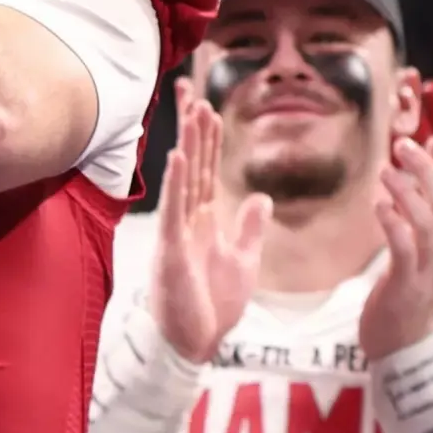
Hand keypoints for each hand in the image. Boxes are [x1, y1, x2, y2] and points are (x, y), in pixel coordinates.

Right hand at [148, 77, 273, 362]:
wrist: (193, 342)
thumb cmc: (212, 304)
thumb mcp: (243, 260)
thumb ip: (249, 227)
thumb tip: (260, 197)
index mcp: (203, 219)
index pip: (205, 169)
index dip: (207, 138)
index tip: (207, 106)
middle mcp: (187, 218)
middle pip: (192, 163)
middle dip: (193, 128)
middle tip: (193, 91)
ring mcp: (177, 231)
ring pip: (184, 177)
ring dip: (190, 144)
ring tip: (194, 112)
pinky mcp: (172, 248)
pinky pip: (174, 209)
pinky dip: (177, 183)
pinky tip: (179, 157)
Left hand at [358, 134, 432, 359]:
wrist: (406, 347)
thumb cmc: (412, 291)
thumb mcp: (431, 251)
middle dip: (428, 171)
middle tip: (403, 145)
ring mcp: (430, 271)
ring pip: (428, 224)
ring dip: (406, 193)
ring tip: (384, 170)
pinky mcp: (406, 286)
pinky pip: (405, 250)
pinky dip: (394, 224)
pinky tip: (378, 206)